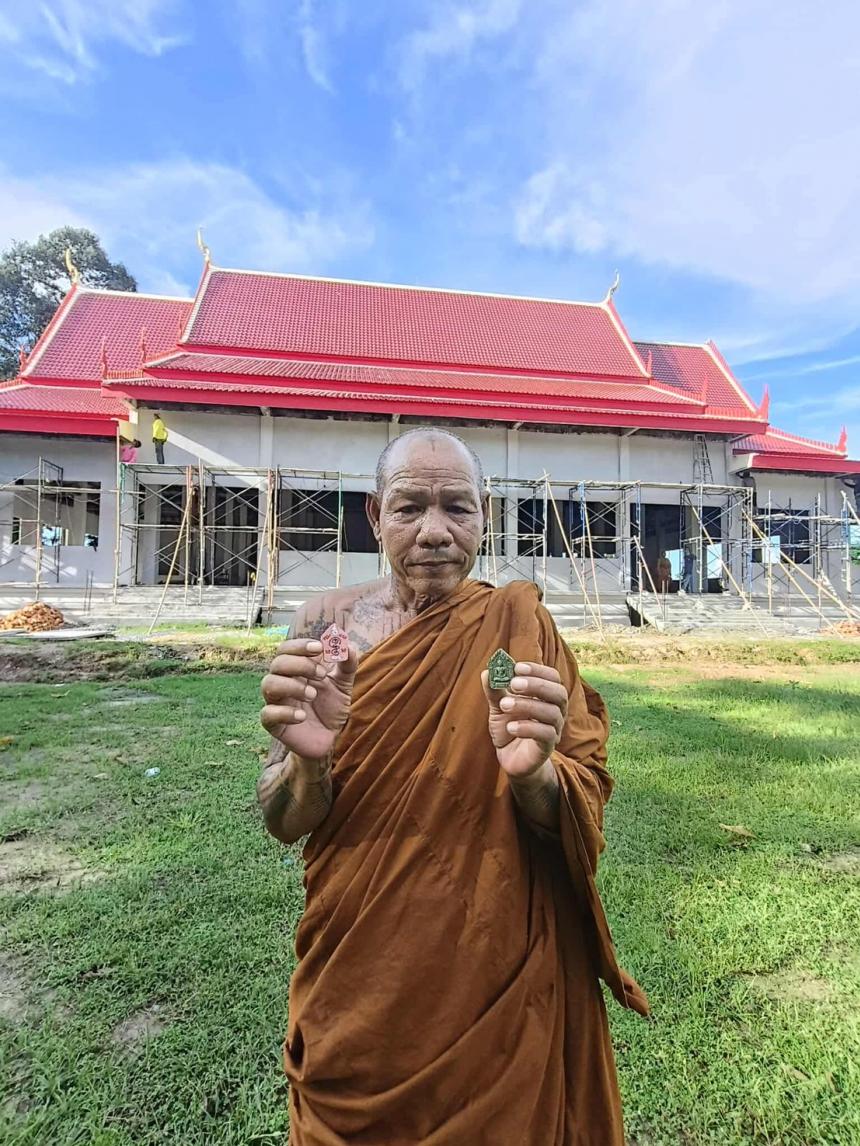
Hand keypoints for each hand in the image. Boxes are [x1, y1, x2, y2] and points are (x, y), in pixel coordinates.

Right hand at [261, 638, 358, 761]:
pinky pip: (267, 714)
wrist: (330, 739)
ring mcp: (277, 702)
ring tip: (313, 695)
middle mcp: (283, 682)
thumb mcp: (344, 684)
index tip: (319, 647)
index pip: (287, 649)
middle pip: (278, 663)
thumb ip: (347, 664)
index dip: (300, 645)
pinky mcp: (274, 724)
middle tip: (322, 674)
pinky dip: (284, 713)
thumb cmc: (331, 707)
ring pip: (268, 684)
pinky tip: (302, 716)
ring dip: (291, 686)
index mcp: (296, 669)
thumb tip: (347, 645)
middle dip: (300, 664)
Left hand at [481, 662, 566, 779]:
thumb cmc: (509, 726)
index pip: (552, 677)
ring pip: (552, 713)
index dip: (537, 670)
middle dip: (536, 685)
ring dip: (527, 705)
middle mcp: (555, 711)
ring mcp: (554, 729)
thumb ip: (495, 689)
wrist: (509, 757)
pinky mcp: (548, 747)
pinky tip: (510, 727)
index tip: (517, 667)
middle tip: (513, 684)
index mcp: (546, 696)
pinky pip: (546, 734)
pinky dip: (528, 727)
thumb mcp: (498, 706)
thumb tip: (487, 671)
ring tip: (504, 705)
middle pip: (559, 693)